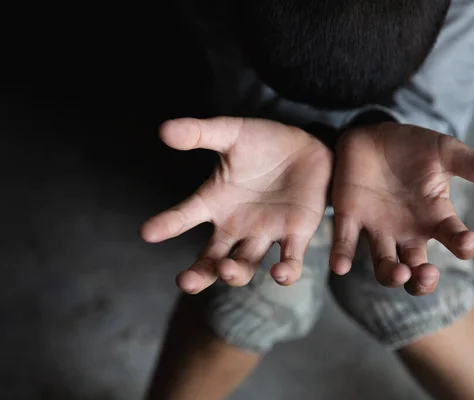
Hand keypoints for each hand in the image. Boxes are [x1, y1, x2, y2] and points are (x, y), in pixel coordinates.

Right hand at [140, 117, 332, 293]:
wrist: (306, 147)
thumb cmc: (264, 142)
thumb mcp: (231, 133)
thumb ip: (200, 133)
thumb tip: (164, 129)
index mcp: (215, 203)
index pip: (184, 217)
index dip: (167, 224)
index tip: (147, 231)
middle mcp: (236, 226)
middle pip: (211, 260)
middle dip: (199, 274)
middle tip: (185, 282)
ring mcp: (264, 233)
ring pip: (245, 265)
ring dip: (235, 273)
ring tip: (227, 269)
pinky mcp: (295, 235)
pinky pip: (290, 260)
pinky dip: (285, 272)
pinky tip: (279, 273)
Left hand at [330, 123, 473, 295]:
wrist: (374, 134)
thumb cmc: (415, 147)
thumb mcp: (448, 152)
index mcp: (435, 218)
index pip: (454, 239)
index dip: (462, 244)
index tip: (468, 242)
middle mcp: (407, 232)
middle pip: (416, 270)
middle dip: (422, 280)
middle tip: (426, 274)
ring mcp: (378, 228)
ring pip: (384, 266)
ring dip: (391, 274)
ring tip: (398, 271)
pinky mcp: (350, 218)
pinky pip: (345, 244)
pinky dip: (342, 257)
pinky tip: (340, 267)